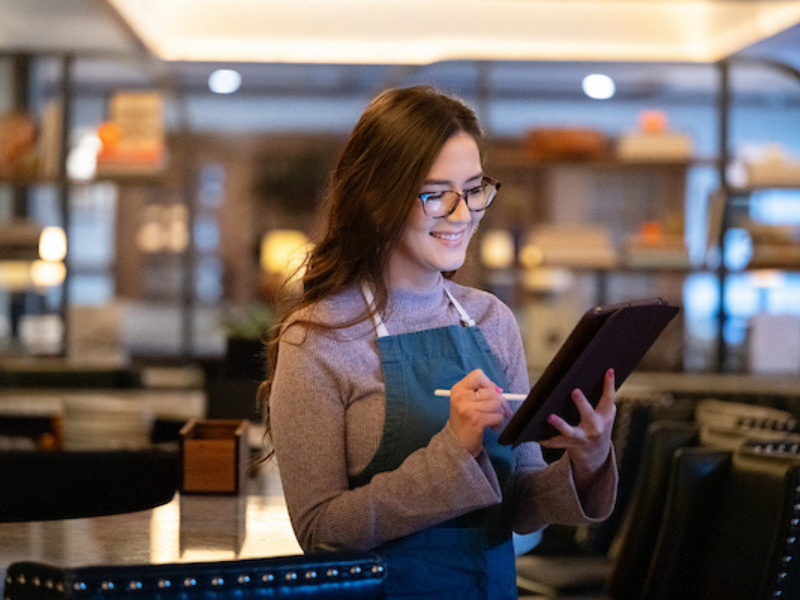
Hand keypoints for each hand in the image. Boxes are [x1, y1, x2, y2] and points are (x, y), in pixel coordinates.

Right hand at [448, 369, 512, 456]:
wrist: (457, 443)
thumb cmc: (465, 421)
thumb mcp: (467, 402)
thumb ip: (482, 393)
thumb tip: (500, 390)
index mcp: (458, 390)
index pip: (478, 375)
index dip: (488, 383)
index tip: (491, 393)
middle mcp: (461, 397)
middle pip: (491, 391)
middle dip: (499, 402)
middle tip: (498, 411)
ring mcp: (468, 409)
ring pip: (496, 403)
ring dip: (499, 413)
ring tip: (491, 420)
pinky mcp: (476, 421)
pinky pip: (498, 416)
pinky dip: (498, 422)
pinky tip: (491, 426)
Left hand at [540, 368, 616, 488]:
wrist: (596, 452)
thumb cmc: (599, 424)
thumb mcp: (606, 412)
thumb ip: (604, 396)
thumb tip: (602, 371)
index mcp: (604, 416)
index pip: (608, 398)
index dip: (609, 384)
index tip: (608, 370)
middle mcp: (594, 427)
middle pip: (588, 414)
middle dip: (581, 403)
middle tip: (574, 391)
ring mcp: (581, 437)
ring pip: (569, 431)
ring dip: (560, 424)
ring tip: (550, 416)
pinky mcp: (568, 444)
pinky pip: (554, 442)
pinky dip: (543, 439)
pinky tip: (533, 433)